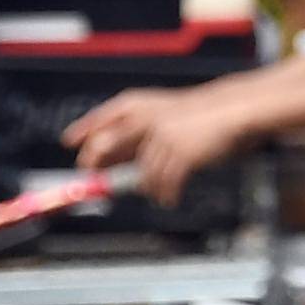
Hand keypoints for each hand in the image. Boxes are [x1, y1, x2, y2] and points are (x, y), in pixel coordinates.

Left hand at [67, 83, 244, 203]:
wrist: (234, 112)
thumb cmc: (201, 118)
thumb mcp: (165, 118)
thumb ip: (139, 135)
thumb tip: (110, 159)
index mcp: (141, 106)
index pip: (102, 119)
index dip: (84, 132)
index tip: (71, 145)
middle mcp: (146, 119)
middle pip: (108, 146)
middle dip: (98, 166)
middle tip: (97, 183)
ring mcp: (162, 137)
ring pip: (142, 173)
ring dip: (148, 188)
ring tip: (158, 194)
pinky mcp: (180, 154)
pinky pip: (165, 183)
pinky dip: (166, 194)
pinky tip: (168, 199)